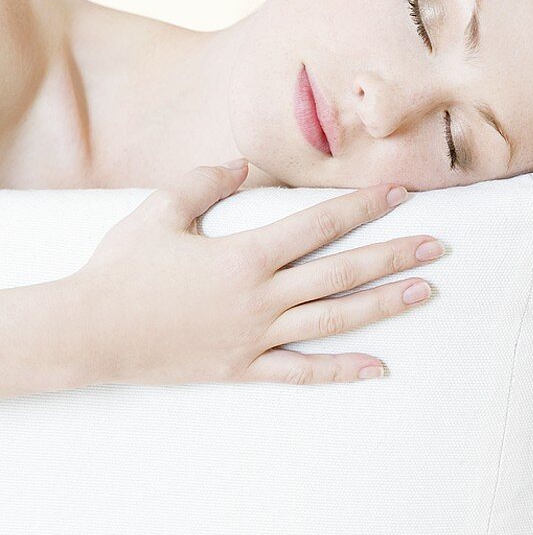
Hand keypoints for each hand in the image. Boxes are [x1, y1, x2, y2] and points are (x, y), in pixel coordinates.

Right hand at [73, 159, 445, 385]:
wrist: (92, 333)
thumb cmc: (123, 269)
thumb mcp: (160, 211)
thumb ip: (204, 181)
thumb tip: (243, 162)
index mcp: (246, 255)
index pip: (319, 225)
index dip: (363, 206)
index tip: (400, 192)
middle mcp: (261, 297)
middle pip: (342, 272)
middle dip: (394, 255)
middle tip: (439, 246)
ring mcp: (256, 337)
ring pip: (334, 320)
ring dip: (384, 305)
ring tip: (425, 291)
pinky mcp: (244, 369)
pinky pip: (302, 372)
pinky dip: (341, 371)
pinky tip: (378, 368)